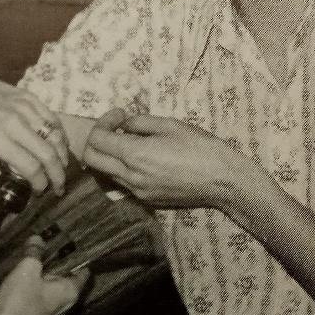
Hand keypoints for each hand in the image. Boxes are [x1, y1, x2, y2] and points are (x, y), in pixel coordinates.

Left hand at [0, 61, 68, 192]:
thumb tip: (17, 183)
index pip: (30, 167)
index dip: (40, 183)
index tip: (41, 191)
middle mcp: (15, 123)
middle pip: (48, 153)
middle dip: (57, 174)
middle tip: (59, 186)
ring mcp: (25, 107)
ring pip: (55, 135)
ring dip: (63, 155)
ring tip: (62, 167)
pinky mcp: (29, 96)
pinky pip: (53, 118)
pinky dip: (60, 134)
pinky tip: (59, 145)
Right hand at [0, 242, 85, 314]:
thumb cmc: (20, 299)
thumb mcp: (27, 269)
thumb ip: (35, 252)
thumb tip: (38, 237)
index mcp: (70, 293)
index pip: (83, 271)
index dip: (79, 254)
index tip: (74, 238)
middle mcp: (65, 304)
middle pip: (66, 277)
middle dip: (58, 260)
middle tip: (51, 238)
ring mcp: (50, 312)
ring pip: (51, 285)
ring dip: (44, 271)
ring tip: (36, 250)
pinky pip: (40, 294)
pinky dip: (35, 282)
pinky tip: (24, 270)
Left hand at [81, 109, 257, 209]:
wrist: (223, 181)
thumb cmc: (200, 147)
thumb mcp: (169, 125)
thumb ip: (139, 122)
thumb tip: (123, 125)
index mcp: (135, 155)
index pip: (96, 139)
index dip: (103, 122)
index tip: (119, 114)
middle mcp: (130, 177)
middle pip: (91, 159)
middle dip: (97, 139)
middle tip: (115, 127)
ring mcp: (137, 192)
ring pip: (105, 172)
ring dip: (109, 154)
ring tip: (131, 141)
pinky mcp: (146, 200)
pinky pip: (122, 182)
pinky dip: (121, 167)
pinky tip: (142, 158)